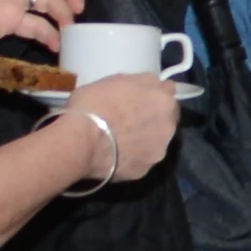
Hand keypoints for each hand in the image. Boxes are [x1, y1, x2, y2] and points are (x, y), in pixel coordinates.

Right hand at [62, 69, 182, 184]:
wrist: (82, 141)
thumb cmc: (95, 104)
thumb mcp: (118, 79)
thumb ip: (142, 83)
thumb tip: (153, 85)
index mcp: (164, 101)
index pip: (168, 93)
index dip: (153, 94)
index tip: (141, 98)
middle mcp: (169, 127)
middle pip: (166, 119)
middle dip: (153, 118)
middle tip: (130, 119)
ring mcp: (158, 151)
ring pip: (156, 141)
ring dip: (145, 139)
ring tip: (121, 140)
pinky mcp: (145, 171)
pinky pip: (141, 159)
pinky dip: (133, 156)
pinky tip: (116, 154)